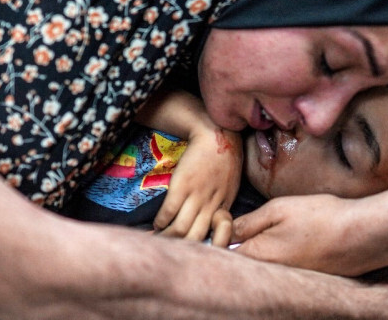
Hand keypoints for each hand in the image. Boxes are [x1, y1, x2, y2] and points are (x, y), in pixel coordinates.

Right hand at [154, 127, 241, 245]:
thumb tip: (209, 221)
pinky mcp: (183, 185)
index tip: (189, 252)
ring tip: (158, 239)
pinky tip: (157, 224)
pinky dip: (161, 222)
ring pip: (182, 229)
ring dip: (167, 237)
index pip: (214, 238)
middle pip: (196, 238)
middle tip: (168, 250)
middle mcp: (212, 205)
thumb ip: (221, 204)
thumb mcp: (230, 186)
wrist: (217, 135)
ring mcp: (197, 196)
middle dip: (181, 248)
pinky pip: (170, 212)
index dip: (200, 249)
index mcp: (225, 207)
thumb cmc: (225, 159)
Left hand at [232, 194, 375, 275]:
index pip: (224, 253)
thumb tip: (227, 230)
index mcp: (259, 257)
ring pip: (262, 264)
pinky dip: (280, 255)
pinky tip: (294, 240)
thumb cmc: (321, 217)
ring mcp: (287, 278)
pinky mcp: (303, 278)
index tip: (227, 220)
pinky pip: (281, 268)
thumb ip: (248, 222)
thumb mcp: (279, 209)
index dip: (220, 235)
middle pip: (243, 262)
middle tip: (249, 224)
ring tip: (278, 231)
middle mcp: (270, 275)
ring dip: (261, 249)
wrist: (363, 234)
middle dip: (239, 245)